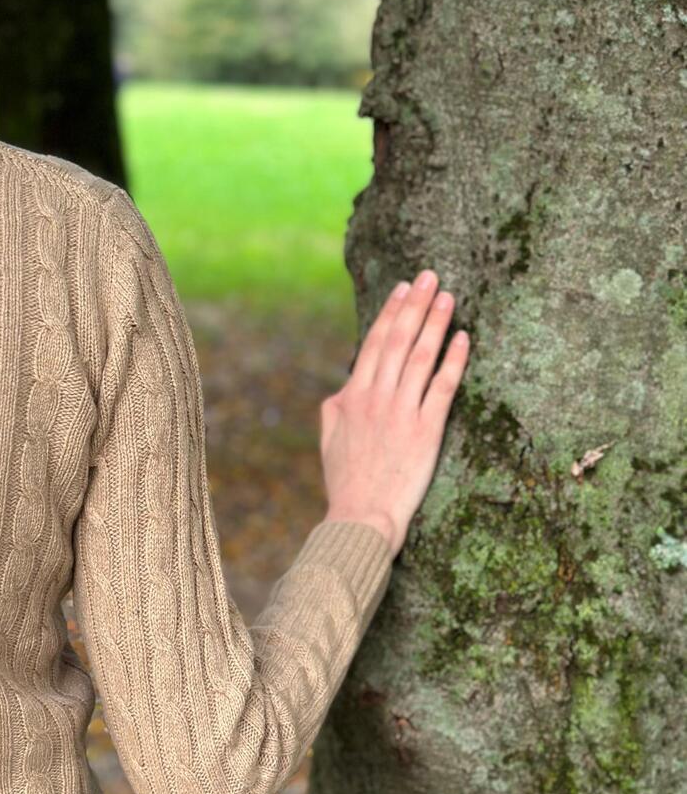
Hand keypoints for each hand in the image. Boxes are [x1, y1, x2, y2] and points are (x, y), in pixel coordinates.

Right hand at [319, 269, 469, 559]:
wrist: (361, 517)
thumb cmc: (345, 482)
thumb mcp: (329, 440)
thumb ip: (336, 407)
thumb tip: (345, 386)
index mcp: (352, 397)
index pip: (374, 344)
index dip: (391, 312)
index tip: (404, 288)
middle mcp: (377, 398)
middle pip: (398, 340)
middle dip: (415, 305)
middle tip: (431, 276)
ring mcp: (402, 413)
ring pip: (421, 357)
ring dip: (436, 323)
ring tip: (449, 297)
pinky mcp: (426, 432)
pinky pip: (443, 388)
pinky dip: (453, 361)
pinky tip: (463, 338)